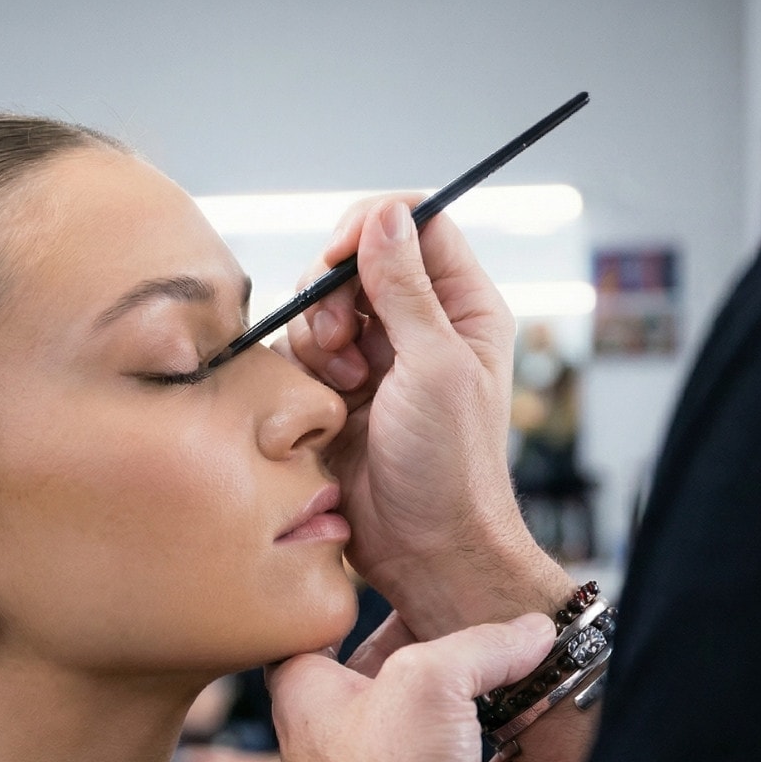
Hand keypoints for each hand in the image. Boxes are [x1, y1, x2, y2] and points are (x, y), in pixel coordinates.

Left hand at [266, 613, 552, 761]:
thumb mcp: (427, 680)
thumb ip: (480, 643)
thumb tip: (526, 630)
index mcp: (308, 686)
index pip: (331, 618)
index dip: (370, 588)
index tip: (412, 564)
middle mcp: (342, 730)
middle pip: (402, 664)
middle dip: (452, 643)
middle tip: (495, 616)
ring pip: (446, 719)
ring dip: (491, 696)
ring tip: (532, 665)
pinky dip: (513, 753)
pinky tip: (539, 731)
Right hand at [277, 197, 567, 637]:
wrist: (421, 548)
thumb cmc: (448, 466)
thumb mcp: (433, 366)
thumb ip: (404, 288)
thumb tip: (386, 214)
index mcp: (461, 307)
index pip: (416, 224)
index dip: (371, 227)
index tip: (339, 255)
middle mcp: (418, 324)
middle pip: (355, 260)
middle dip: (332, 293)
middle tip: (341, 340)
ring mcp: (374, 357)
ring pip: (320, 306)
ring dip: (318, 338)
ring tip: (344, 387)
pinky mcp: (335, 391)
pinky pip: (299, 352)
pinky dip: (303, 372)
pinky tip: (329, 409)